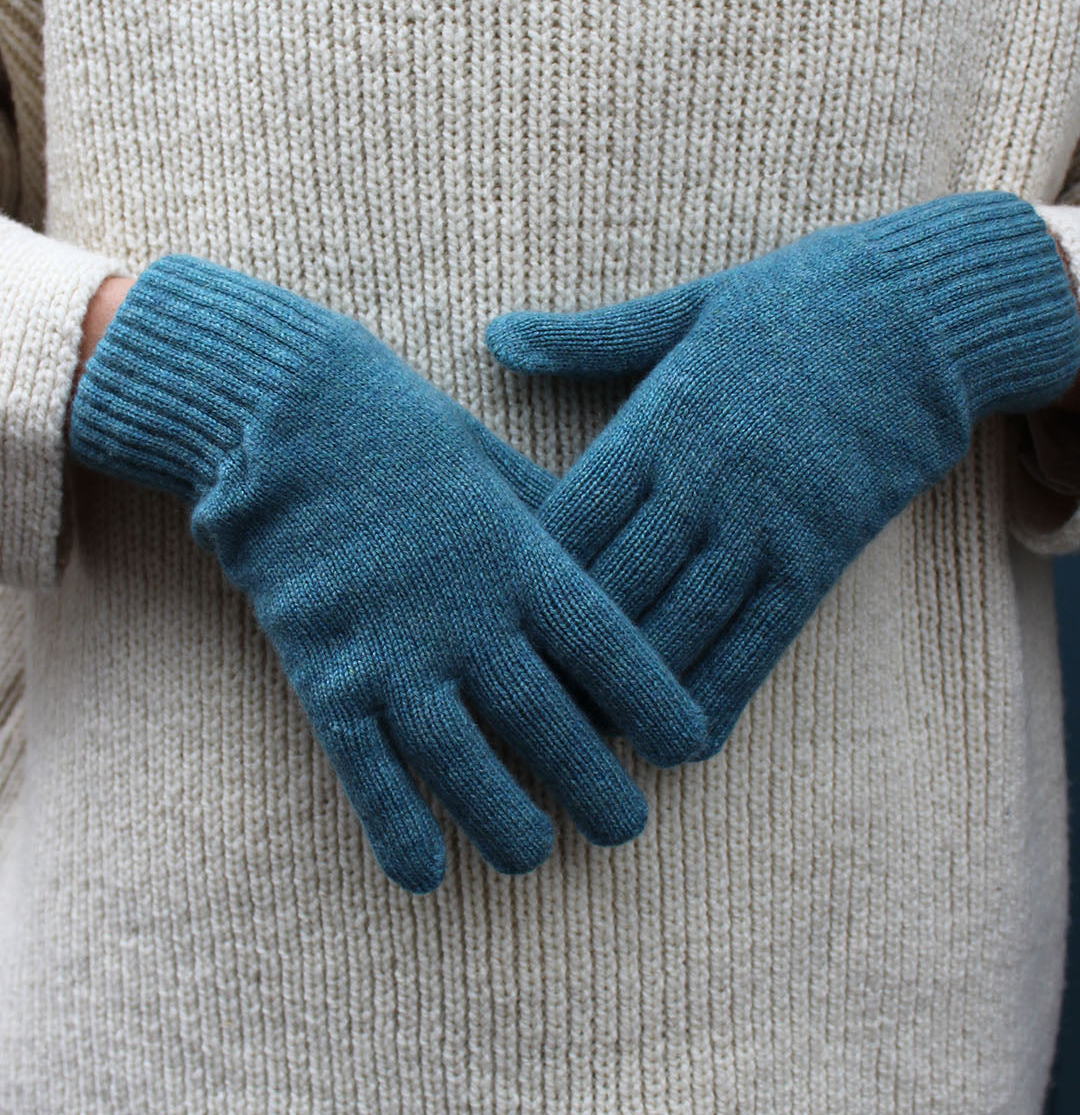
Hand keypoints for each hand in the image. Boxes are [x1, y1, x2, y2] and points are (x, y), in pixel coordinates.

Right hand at [68, 255, 704, 891]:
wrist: (285, 418)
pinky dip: (397, 828)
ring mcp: (394, 651)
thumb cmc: (406, 435)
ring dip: (505, 823)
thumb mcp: (497, 468)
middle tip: (625, 828)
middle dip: (595, 787)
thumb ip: (555, 524)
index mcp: (518, 555)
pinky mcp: (326, 676)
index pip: (606, 645)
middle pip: (548, 723)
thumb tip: (616, 568)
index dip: (655, 702)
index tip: (689, 747)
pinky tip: (426, 874)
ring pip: (464, 765)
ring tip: (533, 854)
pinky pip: (368, 773)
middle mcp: (466, 614)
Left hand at [487, 193, 1079, 757]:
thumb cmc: (787, 306)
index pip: (571, 515)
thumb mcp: (680, 312)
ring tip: (577, 745)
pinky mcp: (821, 552)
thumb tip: (495, 334)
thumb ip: (586, 339)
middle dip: (560, 651)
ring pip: (680, 624)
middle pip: (614, 584)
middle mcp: (702, 478)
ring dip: (629, 690)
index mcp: (658, 419)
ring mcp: (764, 520)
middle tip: (508, 711)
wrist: (916, 312)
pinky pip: (763, 638)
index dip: (524, 577)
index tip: (480, 623)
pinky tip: (686, 739)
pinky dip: (720, 692)